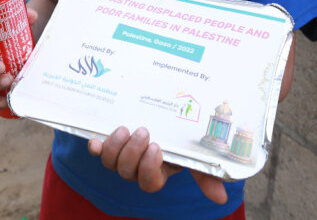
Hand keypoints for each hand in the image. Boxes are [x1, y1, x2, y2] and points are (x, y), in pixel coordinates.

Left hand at [88, 126, 227, 204]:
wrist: (158, 117)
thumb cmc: (177, 139)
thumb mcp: (192, 154)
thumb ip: (205, 174)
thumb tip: (221, 198)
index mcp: (156, 173)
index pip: (149, 182)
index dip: (149, 168)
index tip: (157, 148)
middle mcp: (135, 169)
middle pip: (127, 171)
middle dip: (133, 152)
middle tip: (143, 131)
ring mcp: (119, 157)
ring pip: (110, 162)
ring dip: (115, 146)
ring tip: (125, 128)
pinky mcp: (107, 143)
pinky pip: (96, 151)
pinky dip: (95, 146)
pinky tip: (95, 140)